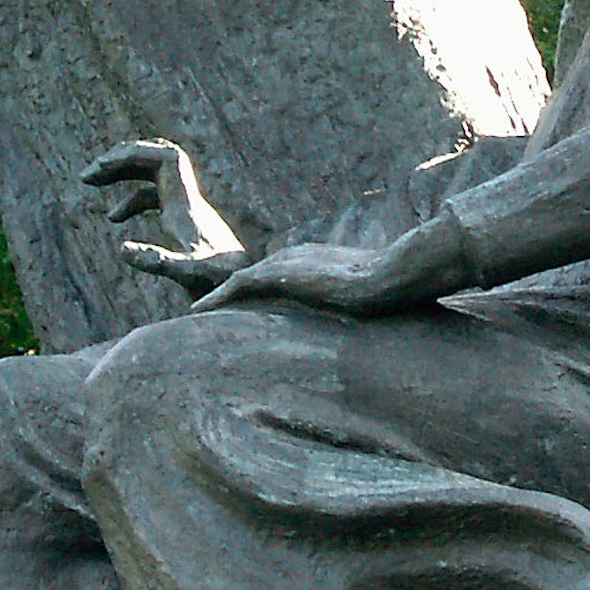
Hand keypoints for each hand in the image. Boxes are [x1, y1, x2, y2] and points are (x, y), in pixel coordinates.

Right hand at [85, 138, 247, 290]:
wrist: (244, 292)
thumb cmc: (218, 283)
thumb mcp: (187, 274)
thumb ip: (158, 261)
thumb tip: (122, 249)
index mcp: (185, 203)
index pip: (163, 156)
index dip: (133, 153)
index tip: (101, 166)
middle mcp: (187, 200)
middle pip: (155, 159)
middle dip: (121, 159)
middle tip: (88, 175)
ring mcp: (186, 212)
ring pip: (152, 176)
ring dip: (123, 173)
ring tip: (90, 182)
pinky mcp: (184, 226)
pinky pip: (155, 199)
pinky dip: (132, 201)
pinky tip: (114, 219)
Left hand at [194, 219, 472, 317]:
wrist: (394, 275)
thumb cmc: (393, 291)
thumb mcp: (371, 301)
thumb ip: (362, 308)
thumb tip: (373, 333)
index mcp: (314, 262)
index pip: (275, 277)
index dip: (253, 294)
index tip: (237, 312)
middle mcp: (295, 257)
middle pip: (251, 277)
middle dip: (228, 295)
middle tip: (205, 313)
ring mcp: (288, 263)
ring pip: (240, 281)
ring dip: (217, 298)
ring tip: (195, 315)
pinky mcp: (283, 274)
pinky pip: (238, 286)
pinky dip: (217, 299)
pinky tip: (199, 313)